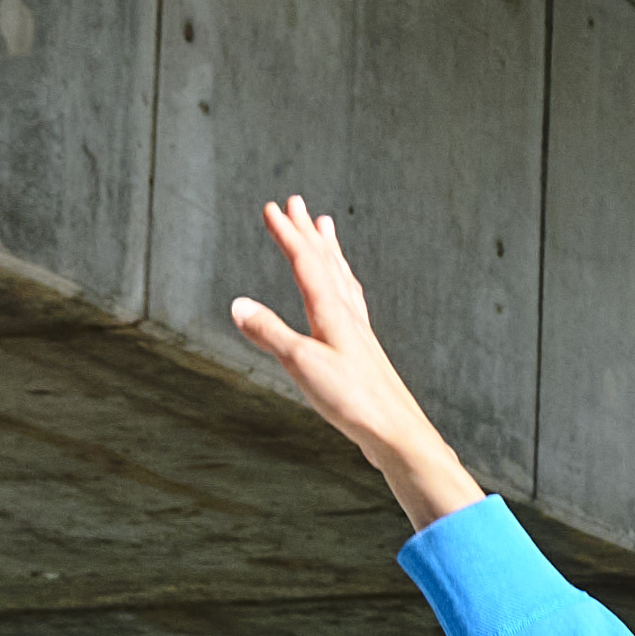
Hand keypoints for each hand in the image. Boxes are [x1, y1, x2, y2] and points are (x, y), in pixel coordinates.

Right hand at [225, 193, 486, 530]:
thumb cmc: (353, 400)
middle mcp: (348, 315)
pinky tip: (342, 292)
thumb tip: (238, 305)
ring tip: (325, 228)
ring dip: (329, 250)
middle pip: (326, 262)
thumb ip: (269, 334)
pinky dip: (341, 283)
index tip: (271, 208)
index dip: (287, 234)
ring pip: (341, 278)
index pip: (306, 262)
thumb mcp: (302, 364)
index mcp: (332, 312)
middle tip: (296, 203)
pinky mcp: (362, 350)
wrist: (395, 432)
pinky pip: (350, 301)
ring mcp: (358, 331)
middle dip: (307, 232)